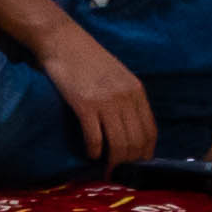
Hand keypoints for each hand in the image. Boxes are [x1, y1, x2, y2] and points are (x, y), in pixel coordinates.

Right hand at [0, 0, 158, 167]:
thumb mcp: (116, 75)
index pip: (150, 131)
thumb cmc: (86, 57)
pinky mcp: (85, 104)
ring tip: (105, 168)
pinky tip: (90, 153)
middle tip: (119, 171)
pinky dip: (94, 151)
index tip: (137, 165)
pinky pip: (95, 138)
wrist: (61, 39)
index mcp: (136, 90)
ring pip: (118, 144)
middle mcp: (125, 97)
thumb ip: (126, 98)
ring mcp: (106, 101)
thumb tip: (129, 128)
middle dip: (129, 162)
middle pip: (135, 142)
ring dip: (112, 161)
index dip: (145, 153)